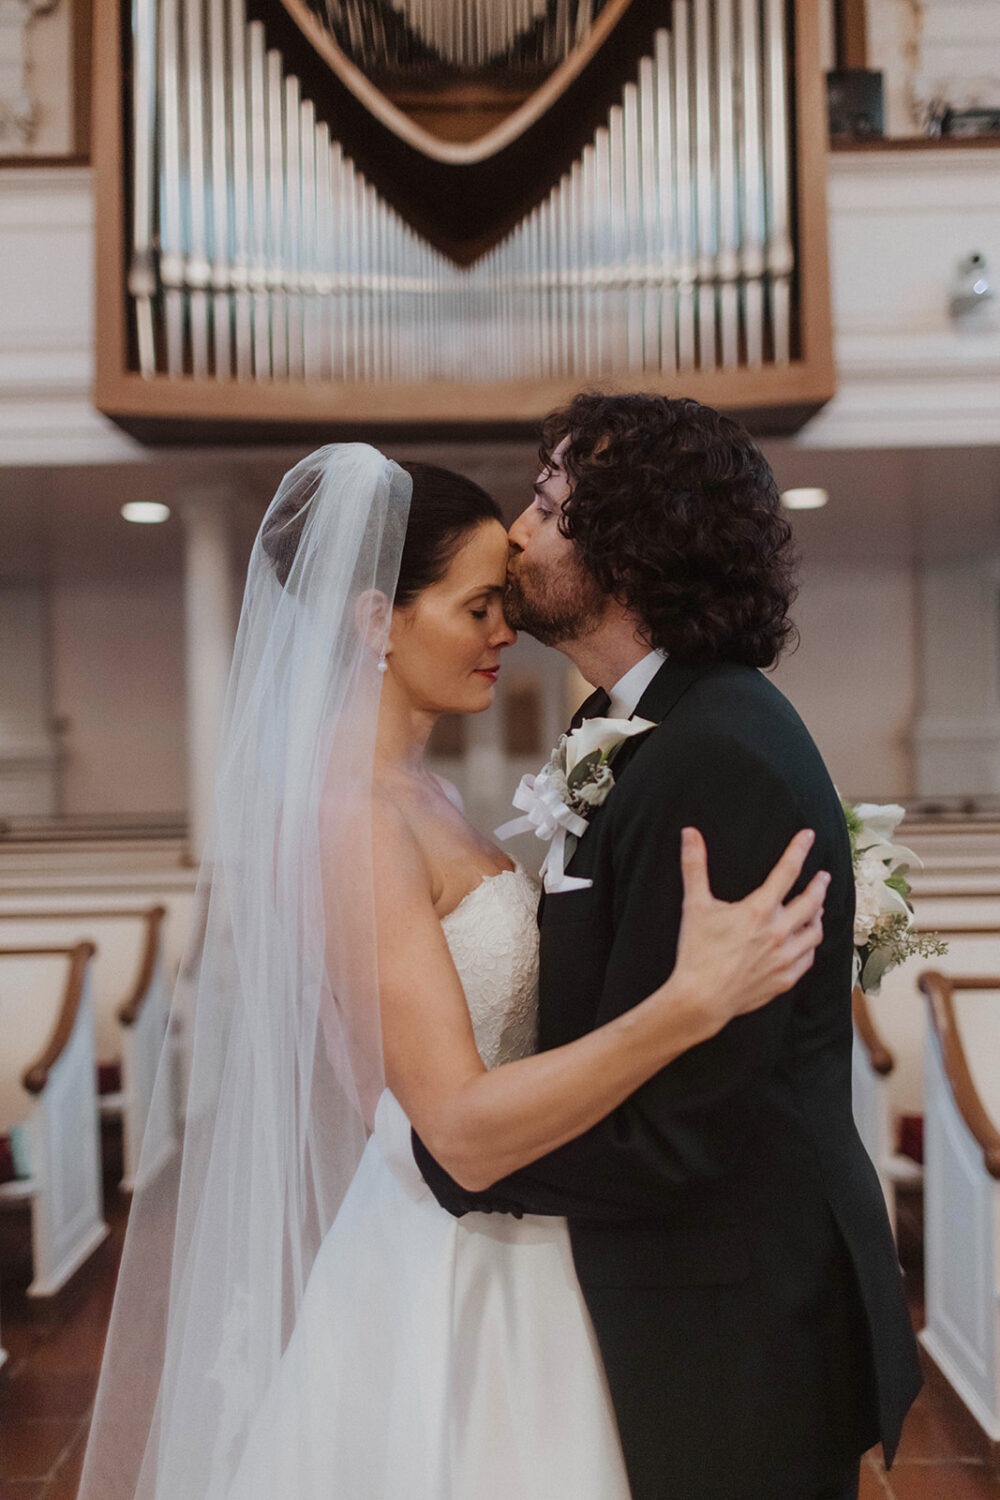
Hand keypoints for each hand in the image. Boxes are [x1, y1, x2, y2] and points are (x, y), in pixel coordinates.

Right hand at [669, 827, 828, 1036]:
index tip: (809, 836)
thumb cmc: (696, 951)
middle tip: (823, 876)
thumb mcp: (694, 906)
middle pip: (811, 901)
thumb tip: (689, 833)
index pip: (787, 871)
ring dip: (818, 916)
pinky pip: (808, 958)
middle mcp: (779, 932)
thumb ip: (694, 866)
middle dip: (819, 885)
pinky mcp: (785, 979)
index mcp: (759, 910)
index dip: (799, 850)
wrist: (701, 999)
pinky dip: (810, 946)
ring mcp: (785, 958)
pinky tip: (806, 942)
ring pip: (815, 932)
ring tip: (817, 908)